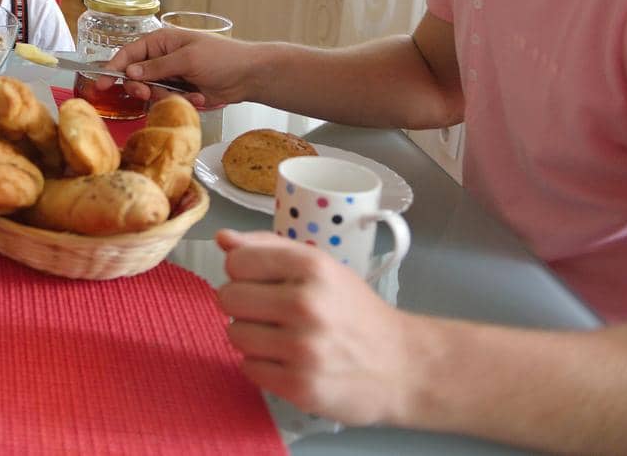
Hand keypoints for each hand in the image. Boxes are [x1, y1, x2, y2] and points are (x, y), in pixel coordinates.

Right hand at [105, 27, 251, 108]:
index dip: (113, 68)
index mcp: (160, 42)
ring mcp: (170, 76)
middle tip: (148, 93)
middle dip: (141, 87)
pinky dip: (181, 101)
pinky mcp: (180, 92)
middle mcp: (161, 58)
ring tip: (188, 94)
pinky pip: (166, 101)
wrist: (249, 76)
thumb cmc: (221, 58)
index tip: (102, 84)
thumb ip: (157, 67)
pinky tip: (199, 96)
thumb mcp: (188, 59)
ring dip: (166, 96)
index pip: (128, 53)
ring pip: (150, 92)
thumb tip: (129, 72)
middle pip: (134, 76)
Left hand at [215, 229, 418, 425]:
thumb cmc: (354, 311)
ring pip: (234, 334)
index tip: (263, 282)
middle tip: (271, 313)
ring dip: (251, 337)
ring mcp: (303, 349)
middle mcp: (306, 304)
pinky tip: (288, 362)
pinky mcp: (300, 387)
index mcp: (311, 267)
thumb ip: (267, 247)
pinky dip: (262, 366)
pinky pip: (248, 368)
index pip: (236, 261)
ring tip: (281, 338)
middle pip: (228, 297)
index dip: (243, 272)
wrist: (403, 366)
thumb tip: (222, 238)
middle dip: (244, 305)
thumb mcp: (320, 267)